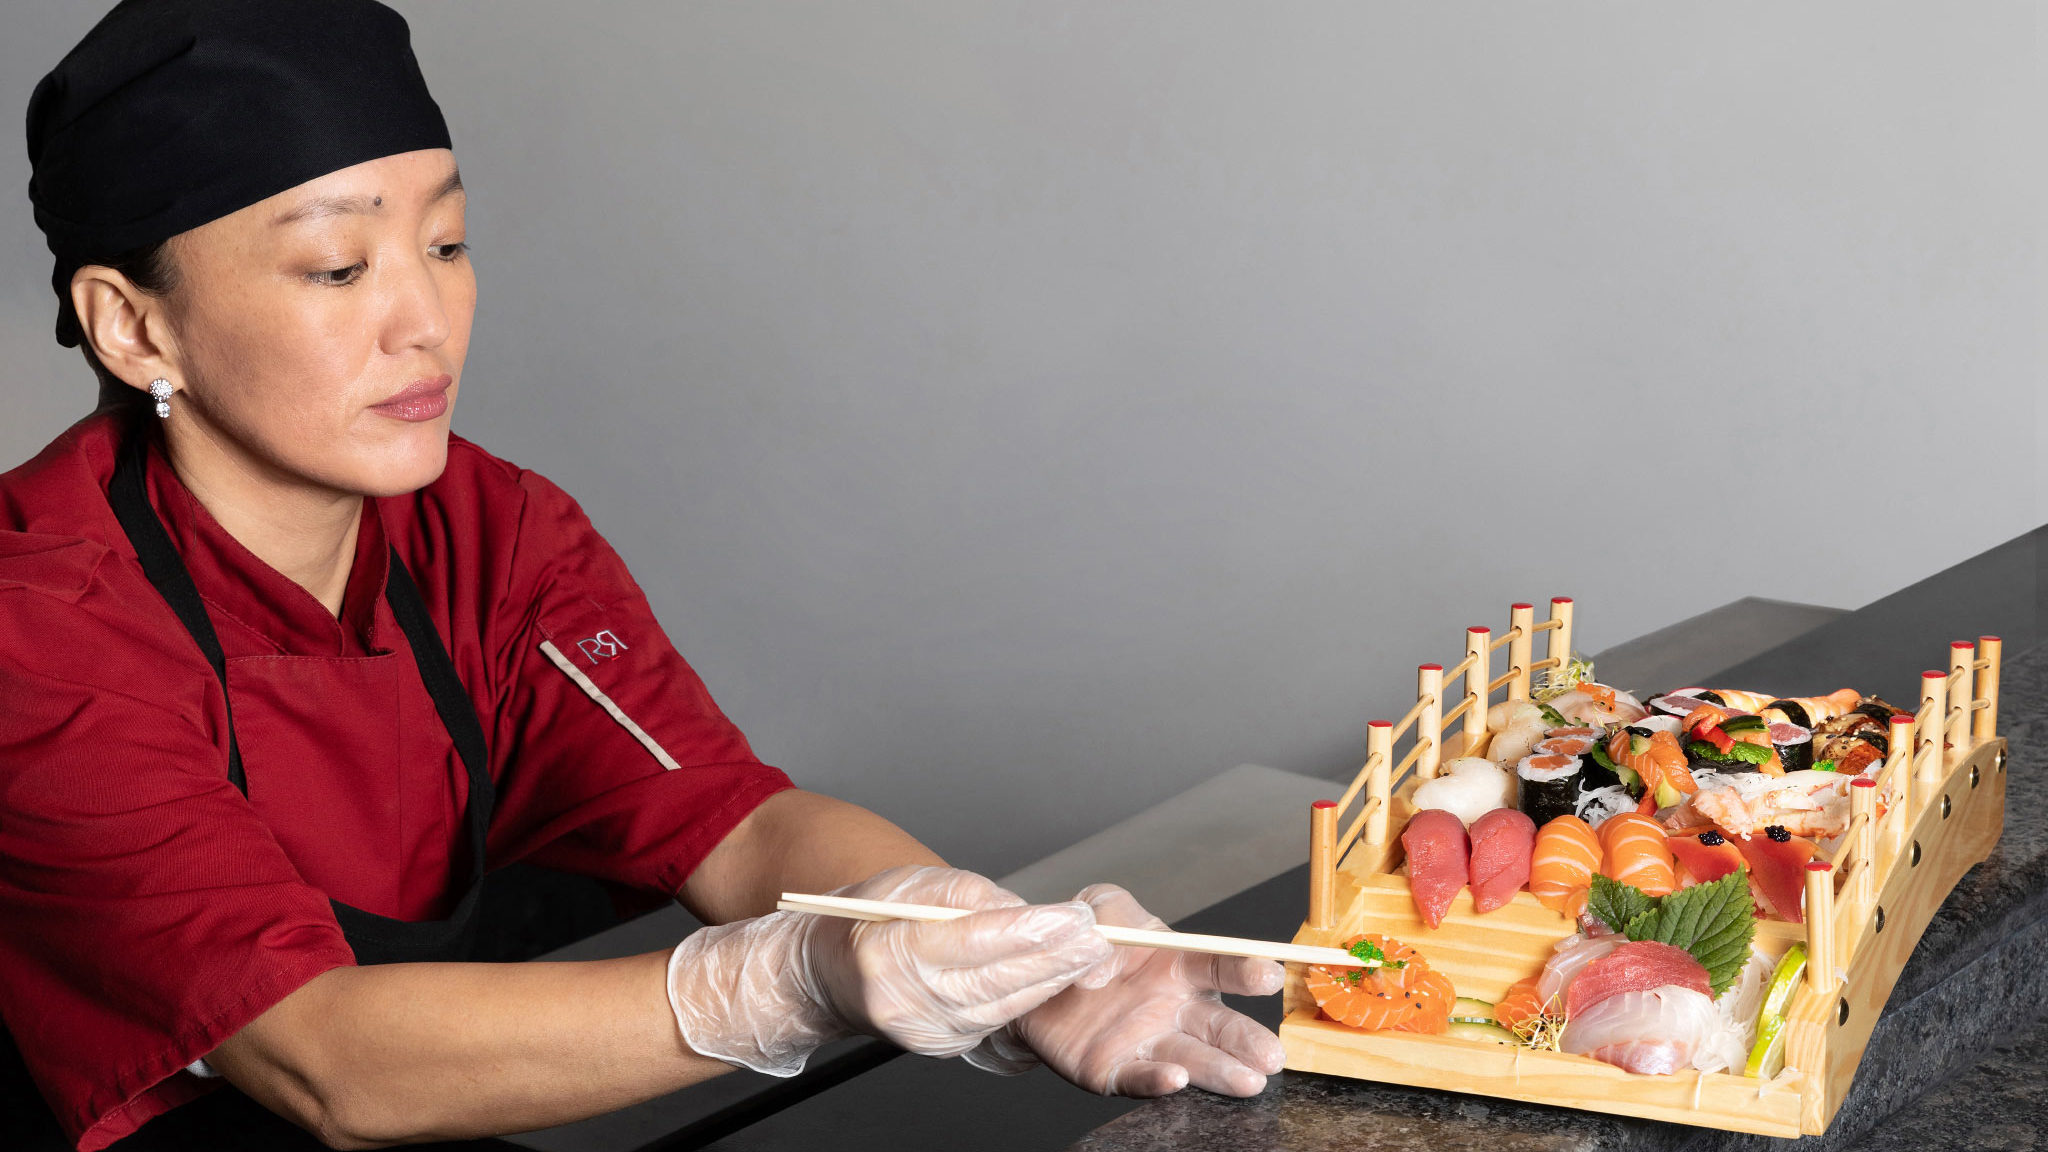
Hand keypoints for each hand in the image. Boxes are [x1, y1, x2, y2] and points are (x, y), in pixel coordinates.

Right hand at [666, 865, 1110, 1074]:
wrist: (825, 974)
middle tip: (1100, 938)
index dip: (1030, 930)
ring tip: (1091, 955)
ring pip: (1002, 1005)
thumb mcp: (909, 885)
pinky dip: (1030, 999)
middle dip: (1055, 959)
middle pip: (995, 980)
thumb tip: (1025, 908)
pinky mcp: (940, 1045)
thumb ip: (966, 895)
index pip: (974, 941)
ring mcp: (923, 1030)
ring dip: (1052, 981)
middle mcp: (903, 1000)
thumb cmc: (867, 918)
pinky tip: (1059, 978)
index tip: (1073, 916)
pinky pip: (995, 1021)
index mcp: (888, 951)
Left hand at [974, 884, 1286, 1095]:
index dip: (1244, 971)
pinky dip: (1157, 1081)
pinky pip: (1138, 1077)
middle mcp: (1173, 1009)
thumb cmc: (1085, 940)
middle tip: (1273, 1054)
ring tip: (1248, 1082)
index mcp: (1180, 965)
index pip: (1219, 966)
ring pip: (1191, 1059)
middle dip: (1247, 1039)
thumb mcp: (1102, 907)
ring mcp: (1147, 1042)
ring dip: (1220, 1071)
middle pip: (1218, 1025)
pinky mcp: (1114, 1070)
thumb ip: (1114, 917)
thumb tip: (1104, 960)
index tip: (1268, 974)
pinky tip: (1175, 1080)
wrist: (1037, 976)